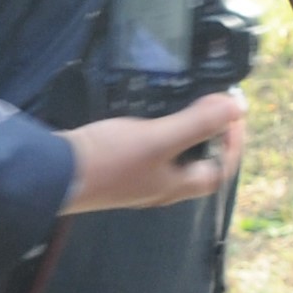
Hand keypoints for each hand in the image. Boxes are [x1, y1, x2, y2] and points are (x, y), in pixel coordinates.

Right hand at [60, 93, 245, 214]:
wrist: (55, 173)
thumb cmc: (109, 160)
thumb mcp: (159, 138)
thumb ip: (198, 124)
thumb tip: (236, 108)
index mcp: (175, 185)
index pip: (219, 171)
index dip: (233, 145)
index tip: (232, 114)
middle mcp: (159, 187)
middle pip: (198, 166)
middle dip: (210, 137)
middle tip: (211, 106)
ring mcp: (137, 179)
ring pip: (173, 158)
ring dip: (185, 133)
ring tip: (185, 105)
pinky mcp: (117, 168)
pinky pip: (149, 151)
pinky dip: (159, 132)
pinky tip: (149, 115)